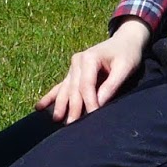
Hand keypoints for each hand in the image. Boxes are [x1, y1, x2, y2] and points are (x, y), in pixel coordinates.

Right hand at [35, 19, 149, 124]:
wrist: (125, 41)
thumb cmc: (127, 54)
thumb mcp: (125, 68)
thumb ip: (112, 85)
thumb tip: (99, 103)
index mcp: (89, 58)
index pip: (86, 85)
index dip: (89, 102)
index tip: (93, 117)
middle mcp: (77, 61)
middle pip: (73, 89)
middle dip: (72, 107)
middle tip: (71, 126)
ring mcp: (73, 67)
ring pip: (65, 89)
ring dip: (60, 104)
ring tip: (56, 119)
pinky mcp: (73, 73)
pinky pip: (60, 86)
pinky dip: (50, 97)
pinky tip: (39, 107)